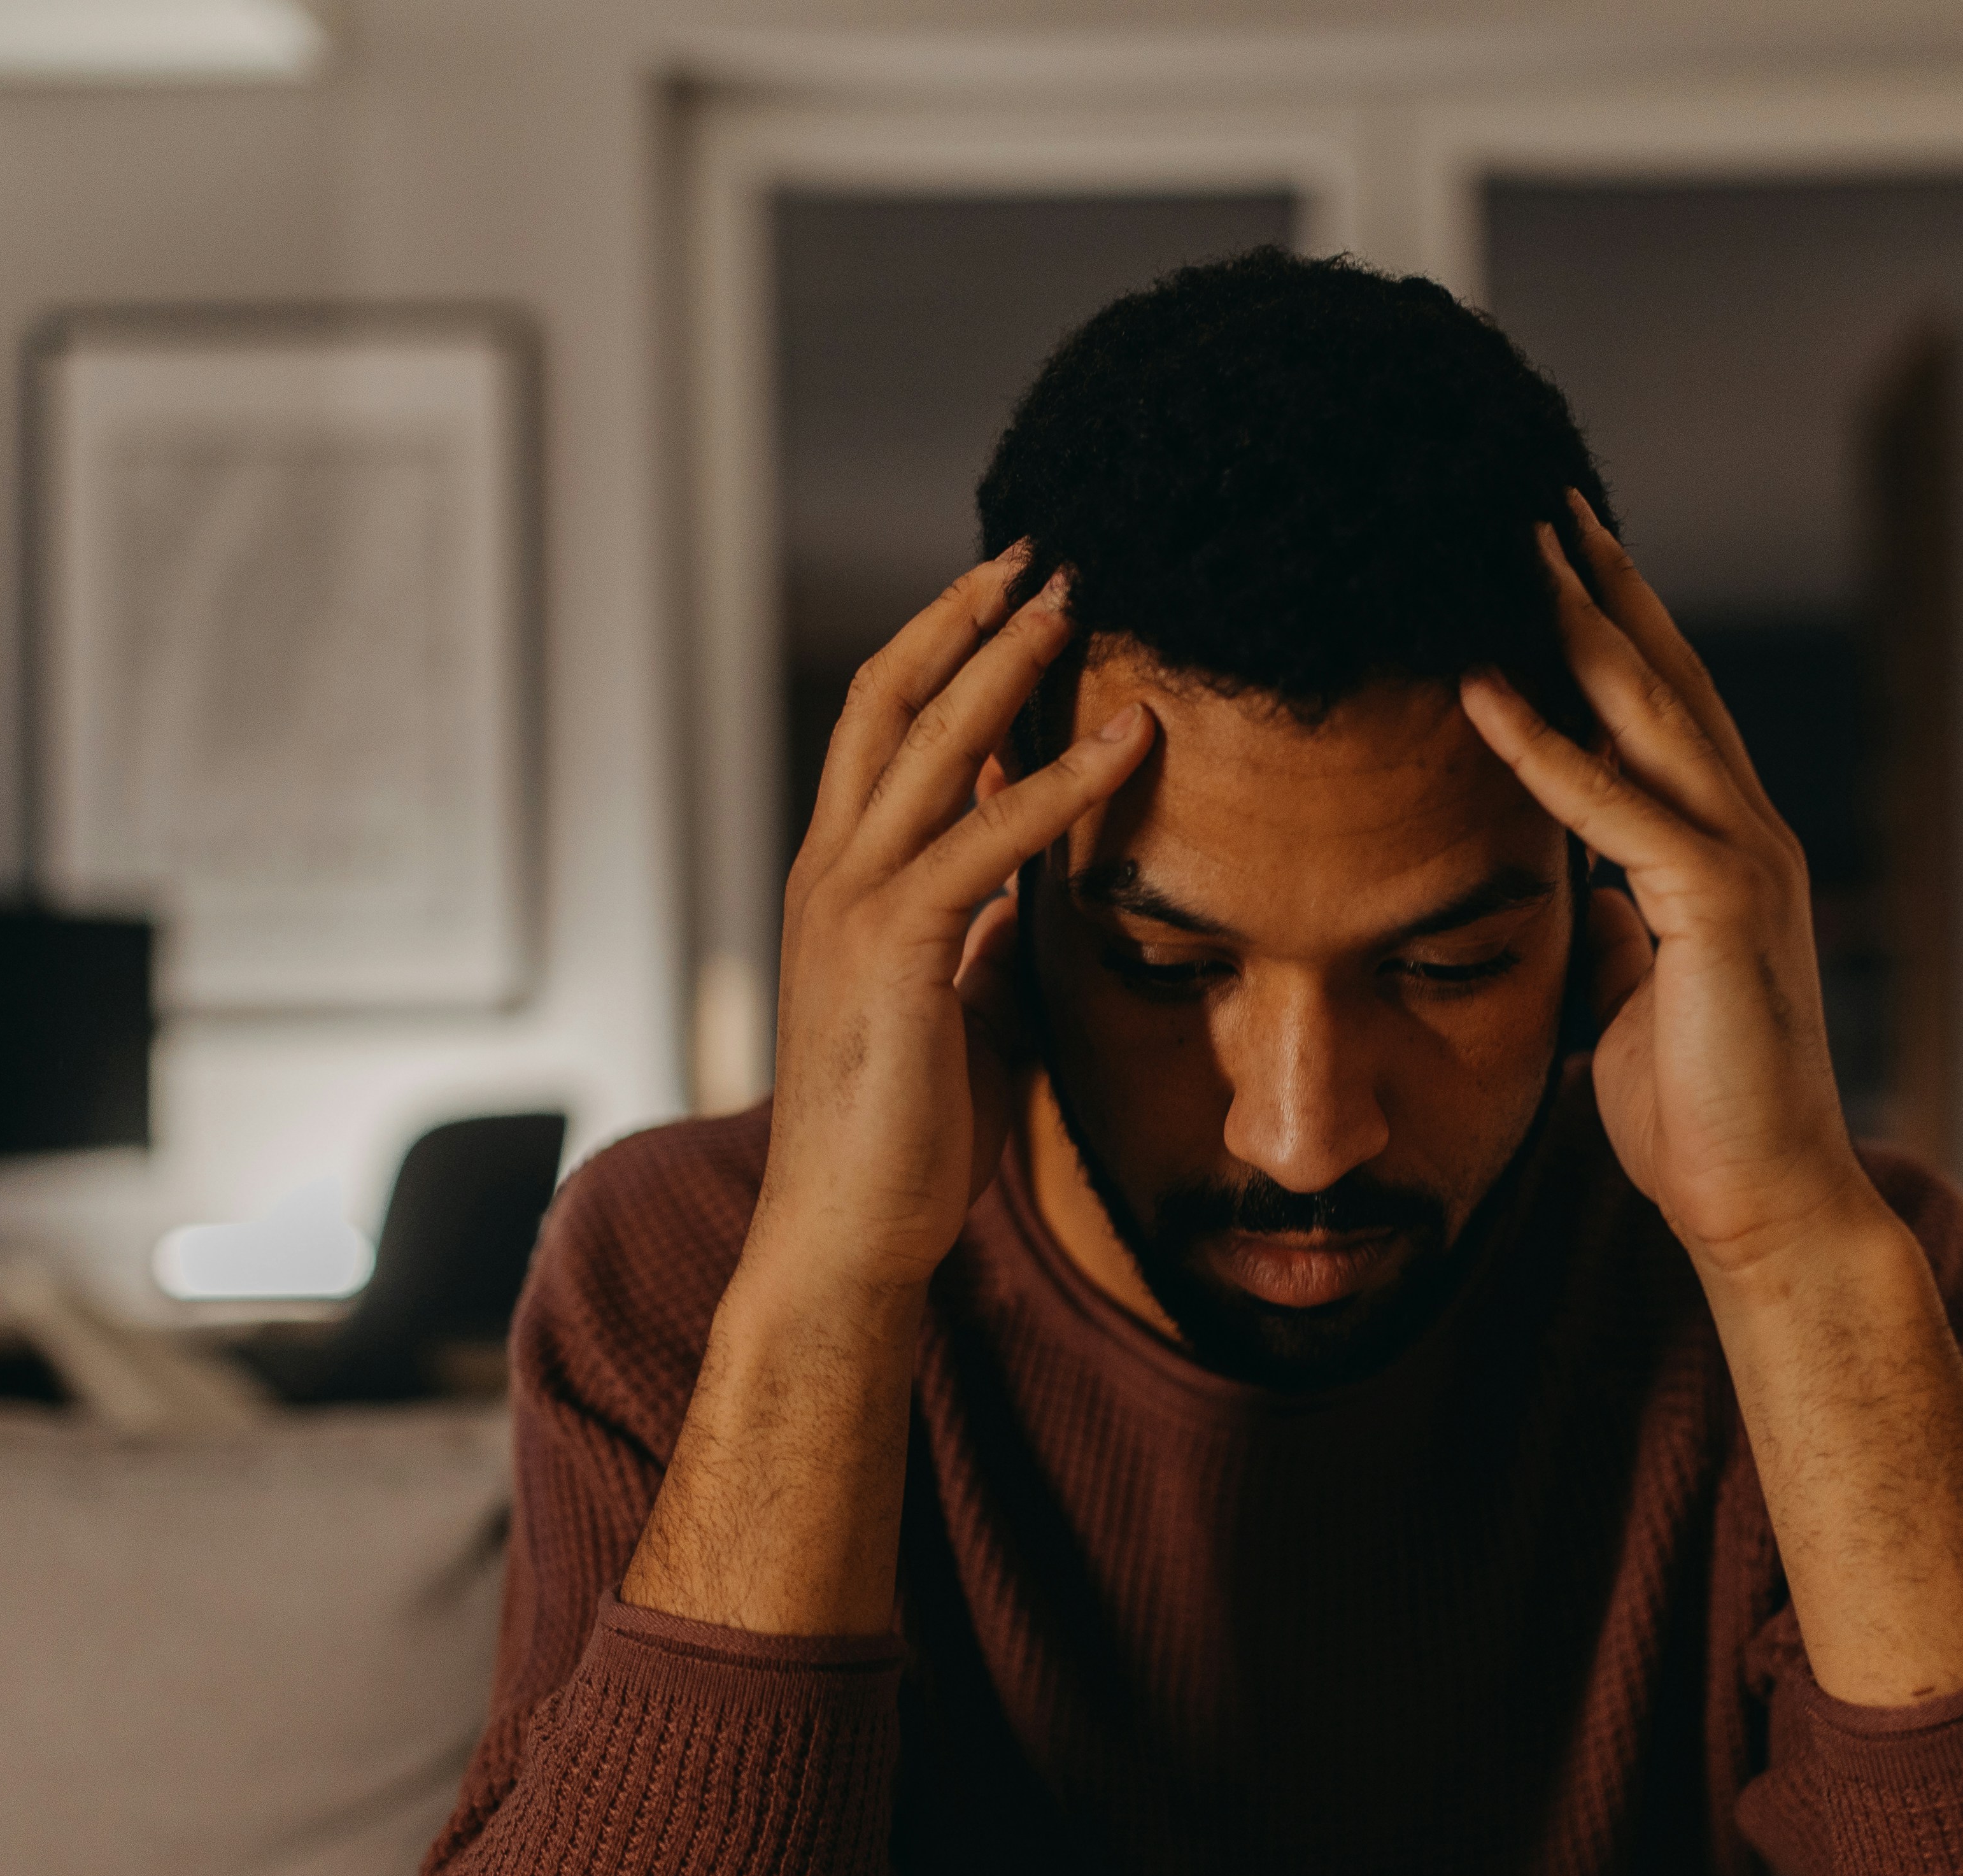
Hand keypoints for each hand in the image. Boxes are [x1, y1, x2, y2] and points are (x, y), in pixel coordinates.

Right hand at [756, 549, 1155, 1298]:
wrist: (843, 1235)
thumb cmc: (900, 1139)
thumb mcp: (950, 1014)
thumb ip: (974, 946)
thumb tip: (1014, 906)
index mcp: (839, 881)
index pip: (886, 733)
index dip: (943, 656)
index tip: (1011, 603)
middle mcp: (832, 872)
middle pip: (891, 700)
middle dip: (965, 618)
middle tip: (1041, 553)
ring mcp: (852, 904)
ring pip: (932, 743)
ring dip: (1009, 662)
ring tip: (1079, 598)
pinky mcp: (896, 950)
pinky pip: (989, 839)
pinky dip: (1062, 781)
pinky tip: (1130, 741)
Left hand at [1458, 495, 1875, 1283]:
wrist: (1765, 1208)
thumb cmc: (1702, 1122)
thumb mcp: (1637, 1008)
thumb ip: (1622, 942)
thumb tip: (1594, 907)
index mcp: (1725, 858)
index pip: (1664, 718)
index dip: (1616, 636)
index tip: (1560, 564)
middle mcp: (1745, 840)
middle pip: (1666, 683)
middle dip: (1604, 590)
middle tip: (1542, 504)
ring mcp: (1741, 866)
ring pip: (1651, 716)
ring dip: (1580, 627)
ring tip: (1518, 547)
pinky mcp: (1718, 909)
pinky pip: (1614, 807)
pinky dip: (1546, 746)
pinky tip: (1486, 690)